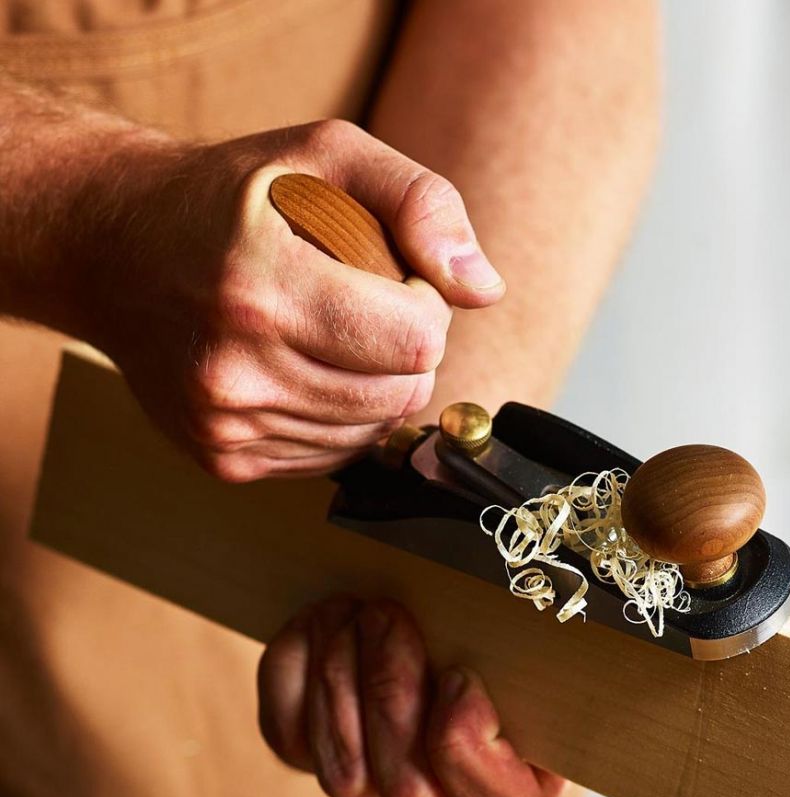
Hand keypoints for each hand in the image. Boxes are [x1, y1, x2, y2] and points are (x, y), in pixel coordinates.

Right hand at [80, 119, 504, 480]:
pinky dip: (340, 416)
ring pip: (372, 432)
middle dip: (408, 349)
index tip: (397, 279)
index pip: (416, 341)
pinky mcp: (223, 458)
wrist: (113, 251)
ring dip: (376, 385)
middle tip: (365, 304)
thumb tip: (485, 290)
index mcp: (261, 288)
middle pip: (402, 395)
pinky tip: (304, 368)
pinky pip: (333, 456)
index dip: (428, 307)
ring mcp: (224, 424)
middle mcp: (235, 370)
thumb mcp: (326, 155)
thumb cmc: (229, 197)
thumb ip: (421, 203)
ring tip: (329, 332)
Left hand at [257, 596, 565, 796]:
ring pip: (341, 770)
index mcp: (514, 783)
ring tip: (353, 608)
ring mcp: (367, 785)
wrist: (421, 617)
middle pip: (405, 787)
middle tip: (387, 614)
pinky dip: (296, 668)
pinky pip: (287, 734)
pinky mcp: (310, 753)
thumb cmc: (484, 632)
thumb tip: (520, 626)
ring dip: (340, 671)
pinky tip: (321, 621)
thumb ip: (526, 652)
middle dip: (389, 687)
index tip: (458, 673)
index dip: (468, 745)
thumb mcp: (521, 643)